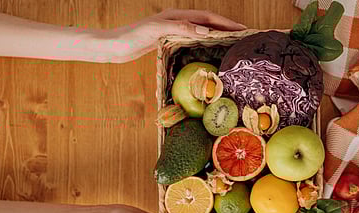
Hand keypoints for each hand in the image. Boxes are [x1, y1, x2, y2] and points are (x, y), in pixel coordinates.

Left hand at [105, 9, 246, 62]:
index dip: (226, 23)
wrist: (115, 46)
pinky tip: (209, 50)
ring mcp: (173, 30)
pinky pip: (192, 39)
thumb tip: (205, 30)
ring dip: (217, 34)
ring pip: (201, 30)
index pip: (208, 17)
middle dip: (226, 27)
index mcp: (177, 16)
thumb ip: (180, 27)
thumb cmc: (132, 37)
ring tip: (231, 42)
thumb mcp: (157, 30)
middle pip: (207, 22)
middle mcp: (177, 20)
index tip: (242, 29)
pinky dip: (204, 42)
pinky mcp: (168, 40)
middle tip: (243, 36)